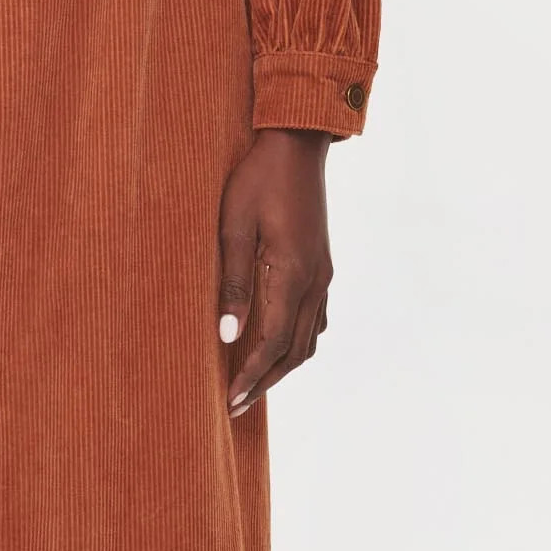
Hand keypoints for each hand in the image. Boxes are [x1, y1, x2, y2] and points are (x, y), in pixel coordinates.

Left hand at [216, 127, 333, 419]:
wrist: (296, 145)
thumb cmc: (256, 180)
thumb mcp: (233, 228)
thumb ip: (233, 284)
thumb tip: (228, 336)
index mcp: (293, 274)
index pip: (272, 343)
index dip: (251, 377)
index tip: (230, 401)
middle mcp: (315, 281)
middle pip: (295, 351)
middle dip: (265, 382)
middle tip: (236, 406)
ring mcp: (323, 274)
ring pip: (309, 339)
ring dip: (282, 366)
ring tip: (252, 384)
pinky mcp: (321, 266)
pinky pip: (314, 319)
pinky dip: (296, 343)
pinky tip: (275, 346)